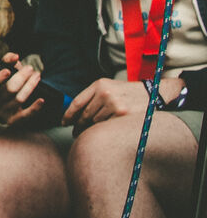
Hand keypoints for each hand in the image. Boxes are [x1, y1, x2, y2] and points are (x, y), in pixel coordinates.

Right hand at [0, 51, 46, 126]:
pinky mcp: (13, 121)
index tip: (8, 71)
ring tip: (37, 76)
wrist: (10, 102)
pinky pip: (25, 115)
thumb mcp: (4, 69)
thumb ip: (7, 60)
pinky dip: (34, 108)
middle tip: (30, 69)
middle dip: (21, 77)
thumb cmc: (6, 81)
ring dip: (30, 86)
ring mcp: (3, 112)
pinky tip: (41, 100)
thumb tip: (15, 57)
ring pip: (19, 99)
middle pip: (9, 89)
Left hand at [64, 77, 187, 131]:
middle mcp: (104, 93)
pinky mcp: (123, 115)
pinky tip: (105, 131)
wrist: (153, 93)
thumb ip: (93, 97)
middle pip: (85, 114)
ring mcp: (114, 104)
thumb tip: (77, 114)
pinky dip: (105, 130)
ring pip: (96, 122)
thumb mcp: (109, 87)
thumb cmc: (128, 93)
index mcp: (99, 84)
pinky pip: (107, 126)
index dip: (69, 114)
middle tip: (75, 132)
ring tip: (91, 132)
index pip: (77, 102)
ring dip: (92, 129)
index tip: (64, 122)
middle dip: (78, 125)